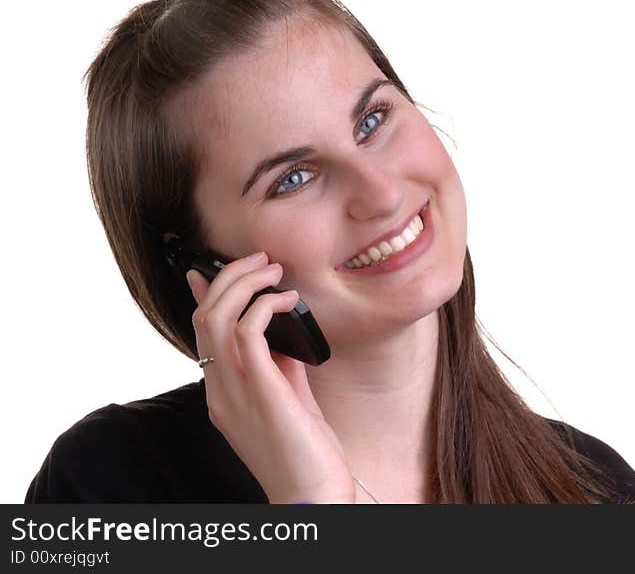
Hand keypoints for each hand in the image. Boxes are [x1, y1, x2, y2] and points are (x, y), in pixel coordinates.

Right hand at [186, 252, 354, 503]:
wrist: (312, 496)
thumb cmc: (305, 452)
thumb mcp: (289, 400)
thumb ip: (280, 366)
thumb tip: (282, 328)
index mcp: (223, 393)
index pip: (201, 333)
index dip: (203, 295)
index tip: (210, 267)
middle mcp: (220, 390)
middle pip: (204, 317)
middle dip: (228, 278)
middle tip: (261, 260)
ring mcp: (234, 392)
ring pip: (217, 318)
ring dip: (245, 284)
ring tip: (273, 271)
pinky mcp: (260, 391)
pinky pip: (247, 333)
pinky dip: (264, 306)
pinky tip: (288, 300)